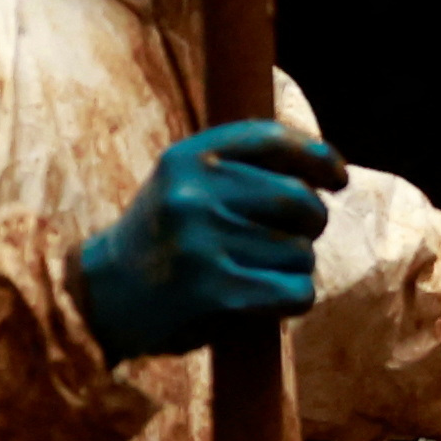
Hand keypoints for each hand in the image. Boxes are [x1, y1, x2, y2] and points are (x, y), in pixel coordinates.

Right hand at [72, 120, 344, 358]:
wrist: (102, 295)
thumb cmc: (163, 241)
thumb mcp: (186, 186)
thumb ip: (241, 170)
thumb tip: (325, 166)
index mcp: (187, 156)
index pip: (272, 140)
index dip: (318, 157)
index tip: (338, 179)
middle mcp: (192, 190)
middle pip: (299, 200)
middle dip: (310, 224)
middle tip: (289, 241)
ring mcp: (200, 238)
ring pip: (299, 251)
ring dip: (294, 268)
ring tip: (256, 273)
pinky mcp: (211, 287)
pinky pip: (295, 290)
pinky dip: (295, 299)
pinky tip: (269, 300)